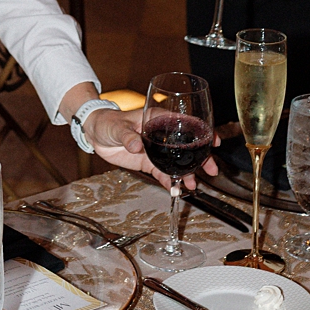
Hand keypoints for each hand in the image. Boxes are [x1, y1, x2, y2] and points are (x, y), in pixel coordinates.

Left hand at [56, 86, 219, 190]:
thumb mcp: (118, 127)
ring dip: (188, 174)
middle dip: (201, 158)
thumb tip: (136, 145)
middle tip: (211, 169)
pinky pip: (163, 173)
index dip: (201, 132)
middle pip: (187, 146)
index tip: (213, 142)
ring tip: (193, 185)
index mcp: (158, 119)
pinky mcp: (149, 162)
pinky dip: (170, 182)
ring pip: (178, 162)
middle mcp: (162, 135)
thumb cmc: (108, 122)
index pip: (185, 124)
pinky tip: (176, 190)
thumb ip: (128, 137)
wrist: (96, 134)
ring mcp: (157, 150)